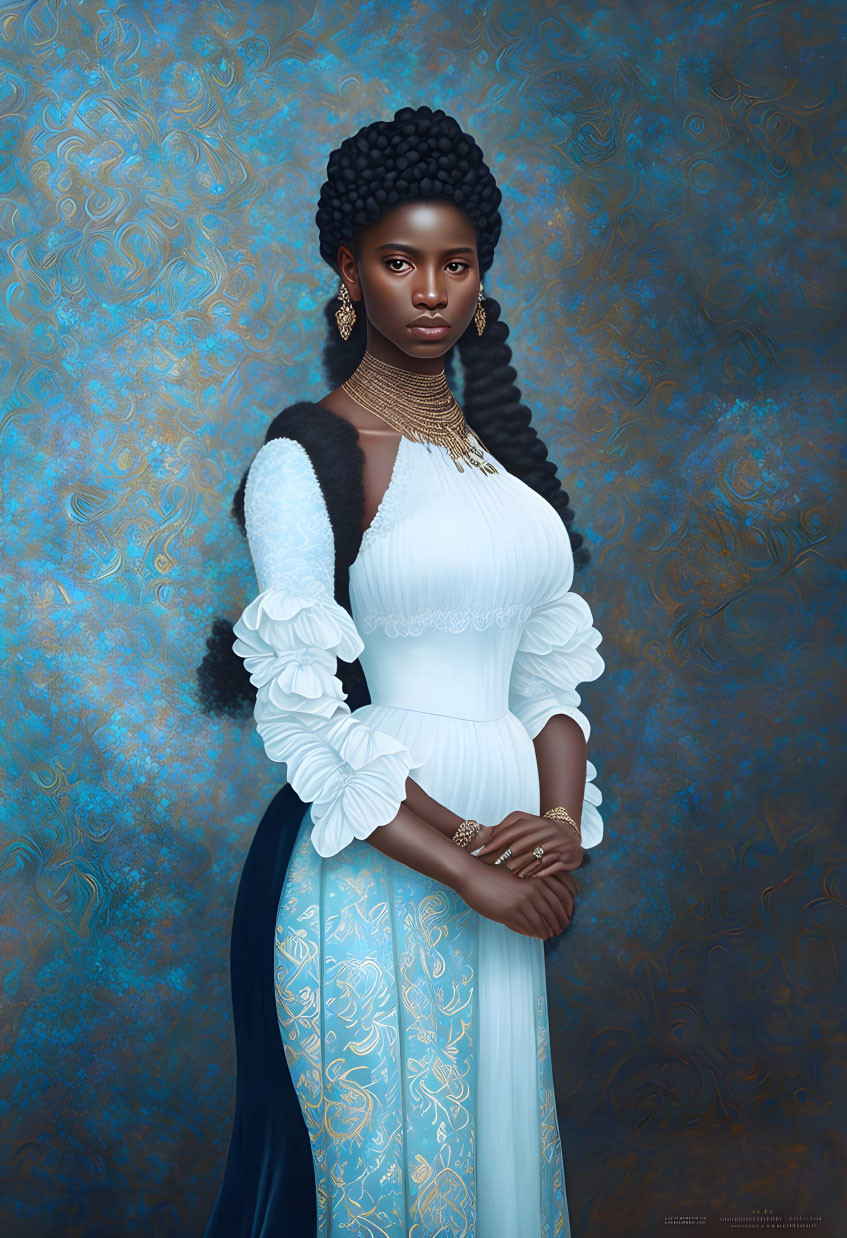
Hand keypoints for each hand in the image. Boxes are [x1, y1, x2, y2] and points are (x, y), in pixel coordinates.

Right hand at [458, 860, 576, 939]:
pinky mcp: (513, 911)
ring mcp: (525, 900)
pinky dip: (536, 933)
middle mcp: (535, 887)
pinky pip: (531, 927)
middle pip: (557, 911)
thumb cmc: (495, 875)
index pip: (564, 895)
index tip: (567, 916)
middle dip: (561, 923)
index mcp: (539, 876)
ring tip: (549, 934)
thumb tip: (549, 901)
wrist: (473, 876)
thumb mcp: (519, 873)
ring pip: (545, 922)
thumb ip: (535, 883)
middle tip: (560, 930)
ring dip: (549, 931)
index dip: (568, 909)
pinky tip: (537, 935)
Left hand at [473, 810, 583, 878]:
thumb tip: (481, 837)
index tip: (483, 851)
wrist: (570, 836)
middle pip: (523, 843)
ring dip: (522, 865)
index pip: (512, 829)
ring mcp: (557, 843)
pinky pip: (551, 866)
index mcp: (534, 821)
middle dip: (507, 855)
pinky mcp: (566, 857)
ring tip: (511, 872)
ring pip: (536, 856)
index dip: (496, 840)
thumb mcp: (525, 826)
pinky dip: (540, 872)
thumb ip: (506, 830)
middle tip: (494, 864)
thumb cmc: (540, 832)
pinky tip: (529, 877)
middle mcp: (546, 830)